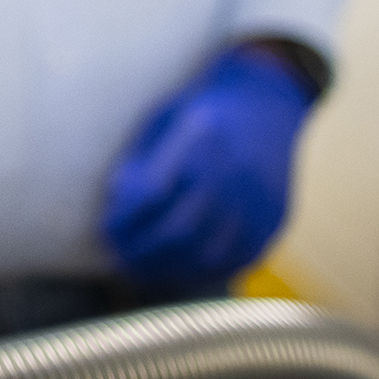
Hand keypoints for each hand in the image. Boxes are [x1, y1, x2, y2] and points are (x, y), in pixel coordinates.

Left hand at [99, 43, 317, 287]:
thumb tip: (117, 209)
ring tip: (138, 270)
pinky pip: (233, 262)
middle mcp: (235, 173)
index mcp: (203, 137)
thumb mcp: (165, 120)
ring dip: (166, 270)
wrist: (267, 106)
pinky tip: (174, 270)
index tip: (105, 229)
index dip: (125, 217)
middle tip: (116, 257)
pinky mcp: (273, 223)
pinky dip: (199, 272)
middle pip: (179, 230)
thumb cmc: (201, 111)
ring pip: (206, 254)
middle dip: (141, 251)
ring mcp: (259, 202)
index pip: (153, 192)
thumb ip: (142, 162)